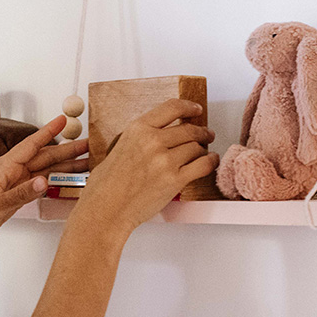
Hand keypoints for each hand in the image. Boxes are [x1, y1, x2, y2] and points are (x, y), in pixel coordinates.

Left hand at [0, 115, 89, 250]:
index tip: (64, 119)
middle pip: (44, 157)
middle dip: (67, 150)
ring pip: (45, 171)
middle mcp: (11, 172)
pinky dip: (55, 182)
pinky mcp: (16, 196)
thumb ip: (20, 194)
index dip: (48, 132)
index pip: (31, 145)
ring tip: (87, 163)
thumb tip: (43, 181)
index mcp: (4, 168)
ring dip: (65, 167)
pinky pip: (40, 185)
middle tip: (89, 145)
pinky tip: (68, 181)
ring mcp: (14, 184)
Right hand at [76, 99, 217, 232]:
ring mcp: (165, 161)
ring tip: (204, 152)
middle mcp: (153, 141)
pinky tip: (210, 161)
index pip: (172, 108)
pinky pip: (203, 165)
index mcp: (138, 129)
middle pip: (188, 129)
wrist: (106, 209)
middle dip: (201, 131)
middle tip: (206, 134)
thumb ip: (140, 138)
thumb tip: (159, 134)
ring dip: (203, 150)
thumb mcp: (118, 147)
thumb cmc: (106, 185)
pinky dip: (210, 162)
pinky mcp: (175, 180)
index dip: (188, 107)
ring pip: (196, 147)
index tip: (195, 110)